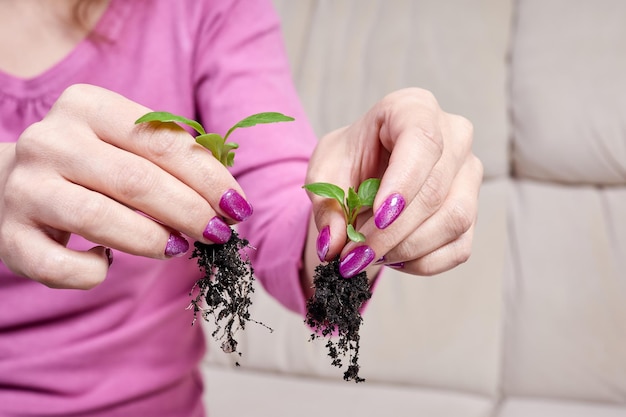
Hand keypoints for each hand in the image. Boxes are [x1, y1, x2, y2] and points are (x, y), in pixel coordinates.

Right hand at [0, 84, 251, 288]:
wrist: (7, 183)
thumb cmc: (90, 167)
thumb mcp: (126, 145)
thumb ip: (171, 160)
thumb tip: (228, 199)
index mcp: (86, 106)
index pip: (163, 142)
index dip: (209, 178)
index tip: (238, 206)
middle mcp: (50, 141)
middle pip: (137, 181)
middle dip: (190, 212)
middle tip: (219, 233)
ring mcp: (24, 187)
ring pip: (100, 219)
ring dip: (152, 241)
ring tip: (179, 247)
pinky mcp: (9, 236)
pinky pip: (61, 267)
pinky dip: (94, 273)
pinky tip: (105, 263)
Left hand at [305, 88, 482, 278]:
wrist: (366, 173)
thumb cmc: (350, 160)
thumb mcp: (325, 172)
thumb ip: (326, 204)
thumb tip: (332, 244)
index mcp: (413, 108)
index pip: (422, 140)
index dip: (403, 183)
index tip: (378, 216)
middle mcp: (453, 136)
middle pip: (435, 190)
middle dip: (392, 232)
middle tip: (354, 255)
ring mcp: (468, 174)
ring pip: (454, 220)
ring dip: (406, 249)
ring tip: (368, 256)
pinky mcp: (472, 210)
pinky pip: (458, 246)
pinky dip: (421, 262)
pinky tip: (392, 258)